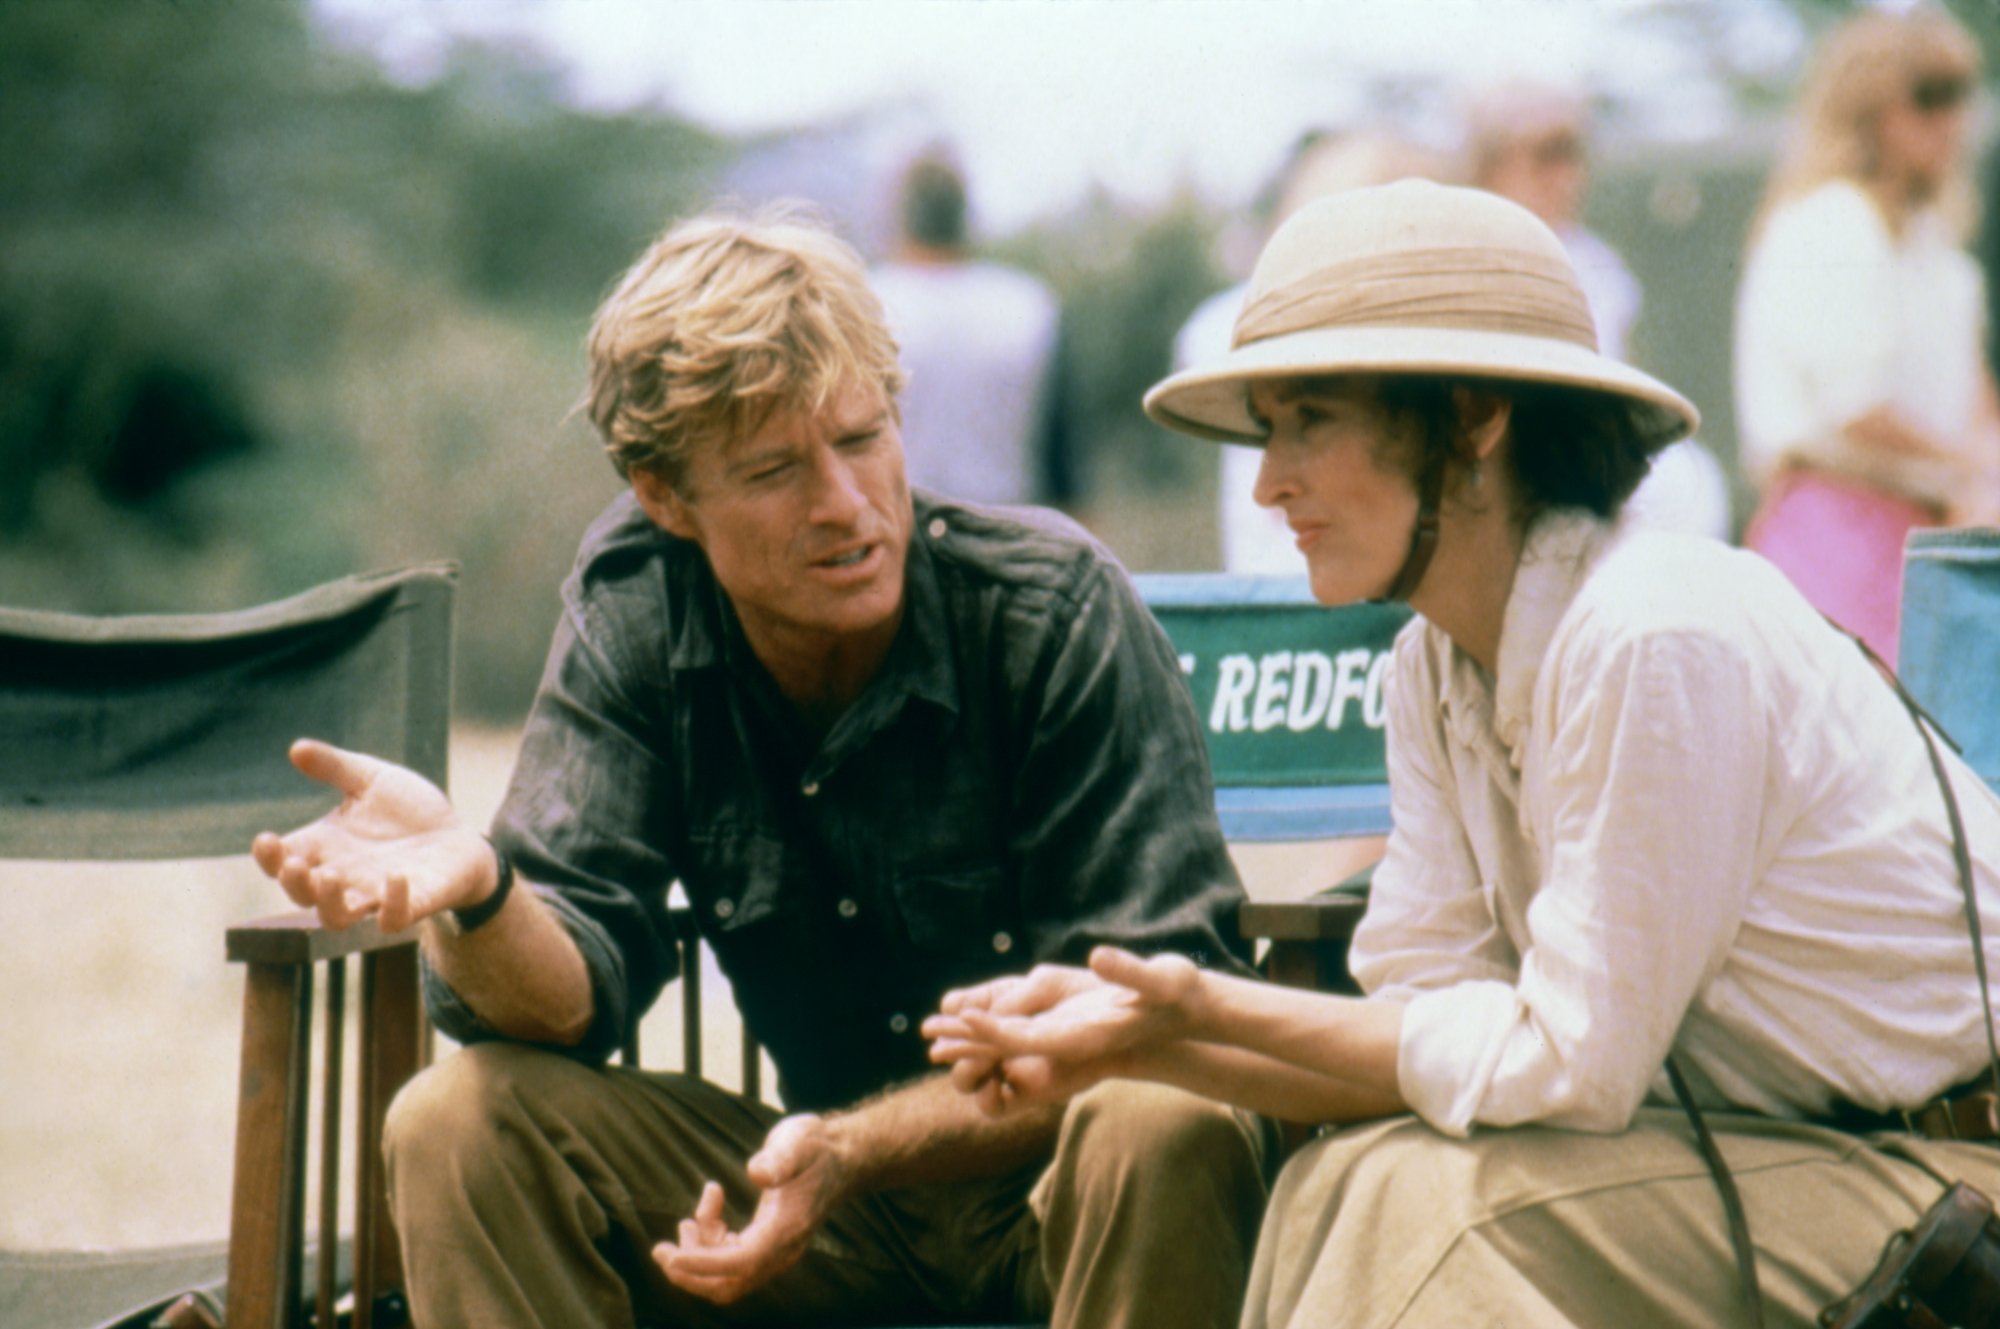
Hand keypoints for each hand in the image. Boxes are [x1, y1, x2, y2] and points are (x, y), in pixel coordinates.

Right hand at [249, 738, 492, 931]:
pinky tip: (396, 877)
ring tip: (332, 875)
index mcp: (327, 847)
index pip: (284, 859)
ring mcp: (375, 896)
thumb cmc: (409, 810)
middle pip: (303, 895)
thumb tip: (297, 748)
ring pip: (336, 918)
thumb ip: (336, 767)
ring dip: (328, 902)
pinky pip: (394, 919)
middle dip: (294, 883)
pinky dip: (392, 904)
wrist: (458, 836)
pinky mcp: (412, 905)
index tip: (265, 840)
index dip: (269, 856)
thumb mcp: (373, 779)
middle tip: (297, 863)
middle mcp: (344, 877)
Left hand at [652, 1114, 849, 1305]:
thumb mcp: (798, 1142)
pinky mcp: (765, 1244)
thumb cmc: (816, 1148)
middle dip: (689, 1274)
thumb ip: (779, 1158)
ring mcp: (772, 1251)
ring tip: (688, 1220)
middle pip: (729, 1284)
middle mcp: (780, 1250)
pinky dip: (710, 1241)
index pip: (741, 1262)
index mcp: (786, 1230)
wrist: (840, 1158)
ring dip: (696, 1256)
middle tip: (660, 1250)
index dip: (702, 1264)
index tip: (670, 1256)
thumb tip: (756, 1173)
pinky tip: (708, 1207)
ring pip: (725, 1276)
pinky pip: (729, 1259)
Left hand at [925, 947, 1202, 1113]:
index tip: (961, 1014)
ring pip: (1010, 1043)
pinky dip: (993, 1029)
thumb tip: (1099, 957)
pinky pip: (1022, 1035)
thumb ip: (1129, 971)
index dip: (993, 1028)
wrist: (1191, 1014)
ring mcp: (1066, 1043)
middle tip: (926, 1032)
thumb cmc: (1179, 994)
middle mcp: (1070, 1045)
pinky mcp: (1067, 1034)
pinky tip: (974, 1019)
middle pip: (1008, 1047)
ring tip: (935, 1033)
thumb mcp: (1161, 979)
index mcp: (1085, 1037)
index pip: (1028, 1038)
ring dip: (974, 1038)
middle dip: (968, 1040)